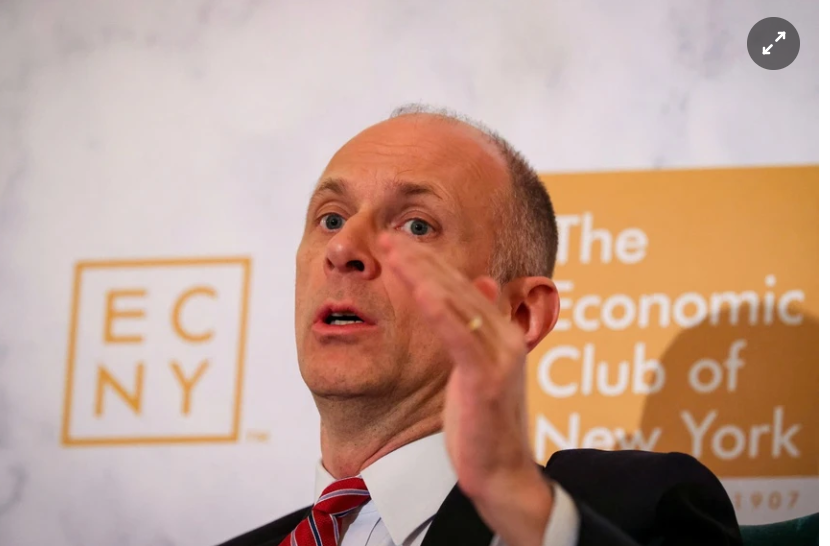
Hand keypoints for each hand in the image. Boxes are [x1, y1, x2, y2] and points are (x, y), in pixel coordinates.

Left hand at [379, 232, 554, 545]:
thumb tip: (482, 281)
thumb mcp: (478, 368)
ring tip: (393, 251)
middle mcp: (505, 337)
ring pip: (456, 302)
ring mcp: (499, 356)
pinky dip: (440, 310)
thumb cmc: (484, 426)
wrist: (502, 475)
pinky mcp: (488, 378)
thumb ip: (477, 327)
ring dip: (422, 273)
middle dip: (419, 259)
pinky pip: (460, 337)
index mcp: (500, 333)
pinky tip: (419, 290)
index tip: (398, 242)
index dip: (428, 262)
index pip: (460, 286)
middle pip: (456, 286)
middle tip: (387, 234)